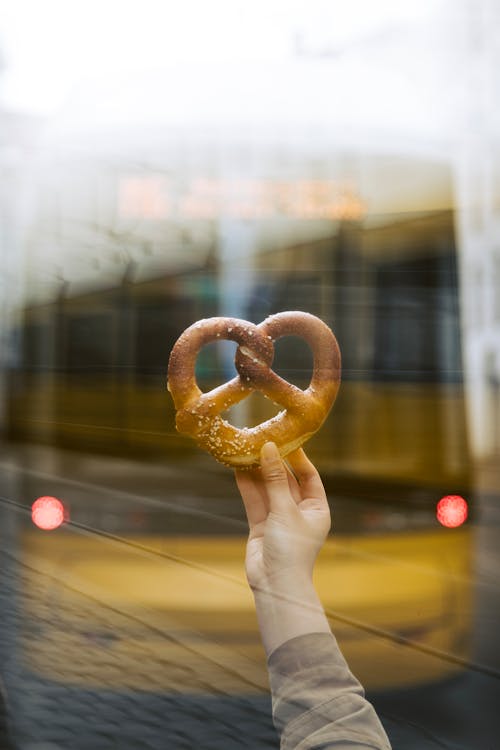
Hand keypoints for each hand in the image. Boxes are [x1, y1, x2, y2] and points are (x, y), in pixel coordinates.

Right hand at [235, 442, 330, 592]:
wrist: (275, 585)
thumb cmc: (291, 549)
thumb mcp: (285, 509)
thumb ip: (274, 479)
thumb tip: (268, 449)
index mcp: (317, 508)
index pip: (309, 476)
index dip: (297, 458)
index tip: (284, 439)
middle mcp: (299, 511)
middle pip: (285, 480)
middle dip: (273, 462)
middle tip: (260, 440)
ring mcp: (279, 518)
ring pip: (267, 488)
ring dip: (257, 472)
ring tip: (245, 450)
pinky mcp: (261, 525)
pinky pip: (254, 500)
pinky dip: (247, 485)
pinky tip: (238, 468)